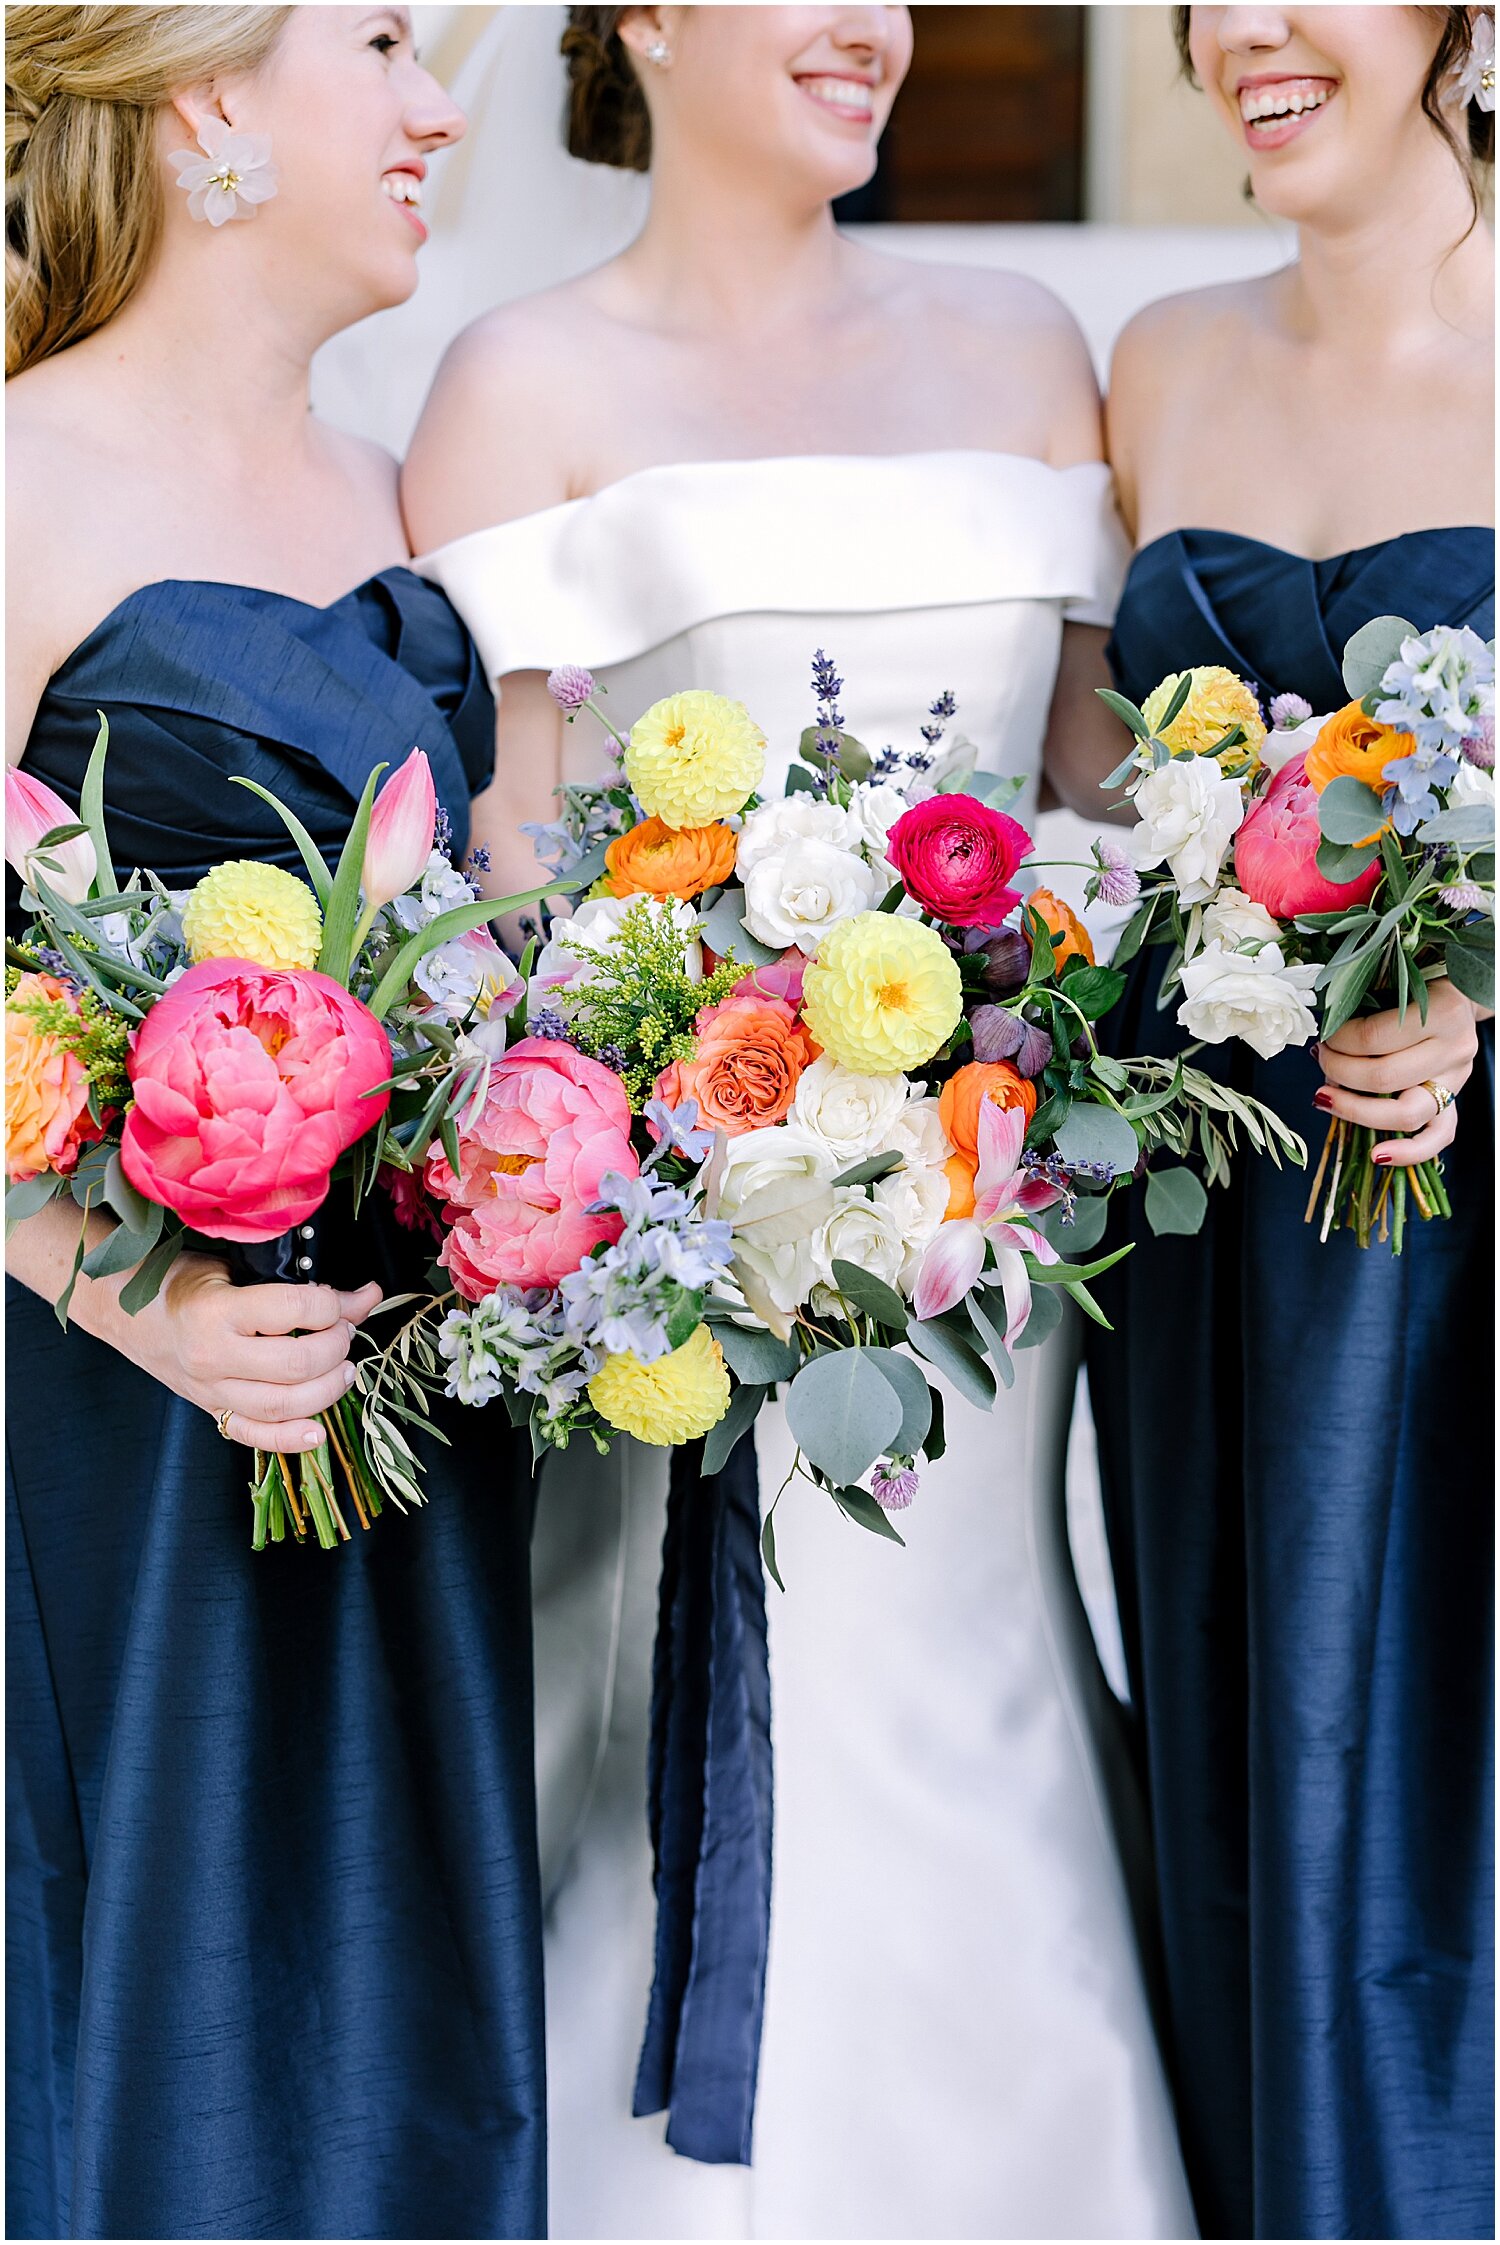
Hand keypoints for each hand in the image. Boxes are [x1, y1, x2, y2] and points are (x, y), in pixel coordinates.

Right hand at [96, 1252, 382, 1451]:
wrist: (123, 1310)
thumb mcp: (234, 1267)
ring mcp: (210, 1390)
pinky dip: (291, 1439)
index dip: (334, 1305)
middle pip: (297, 1365)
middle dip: (337, 1346)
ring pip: (284, 1406)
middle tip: (345, 1331)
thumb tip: (365, 1296)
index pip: (295, 1310)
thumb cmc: (179, 1281)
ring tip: (344, 1368)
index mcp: (216, 1311)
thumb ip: (296, 1284)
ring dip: (328, 1389)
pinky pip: (255, 1436)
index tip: (345, 1299)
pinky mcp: (210, 1411)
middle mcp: (213, 1357)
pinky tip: (319, 1432)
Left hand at [1316, 978, 1478, 1167]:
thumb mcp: (1397, 984)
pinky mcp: (1455, 1102)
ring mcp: (1456, 1080)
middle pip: (1383, 1077)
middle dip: (1338, 1071)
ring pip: (1405, 1113)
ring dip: (1355, 1110)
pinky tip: (1377, 1156)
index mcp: (1441, 1013)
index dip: (1338, 1042)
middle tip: (1320, 1060)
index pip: (1373, 1038)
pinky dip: (1408, 1152)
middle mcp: (1453, 1049)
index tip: (1324, 1036)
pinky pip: (1436, 1137)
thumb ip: (1365, 1006)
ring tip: (1324, 1098)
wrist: (1462, 998)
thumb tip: (1320, 1038)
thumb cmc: (1421, 988)